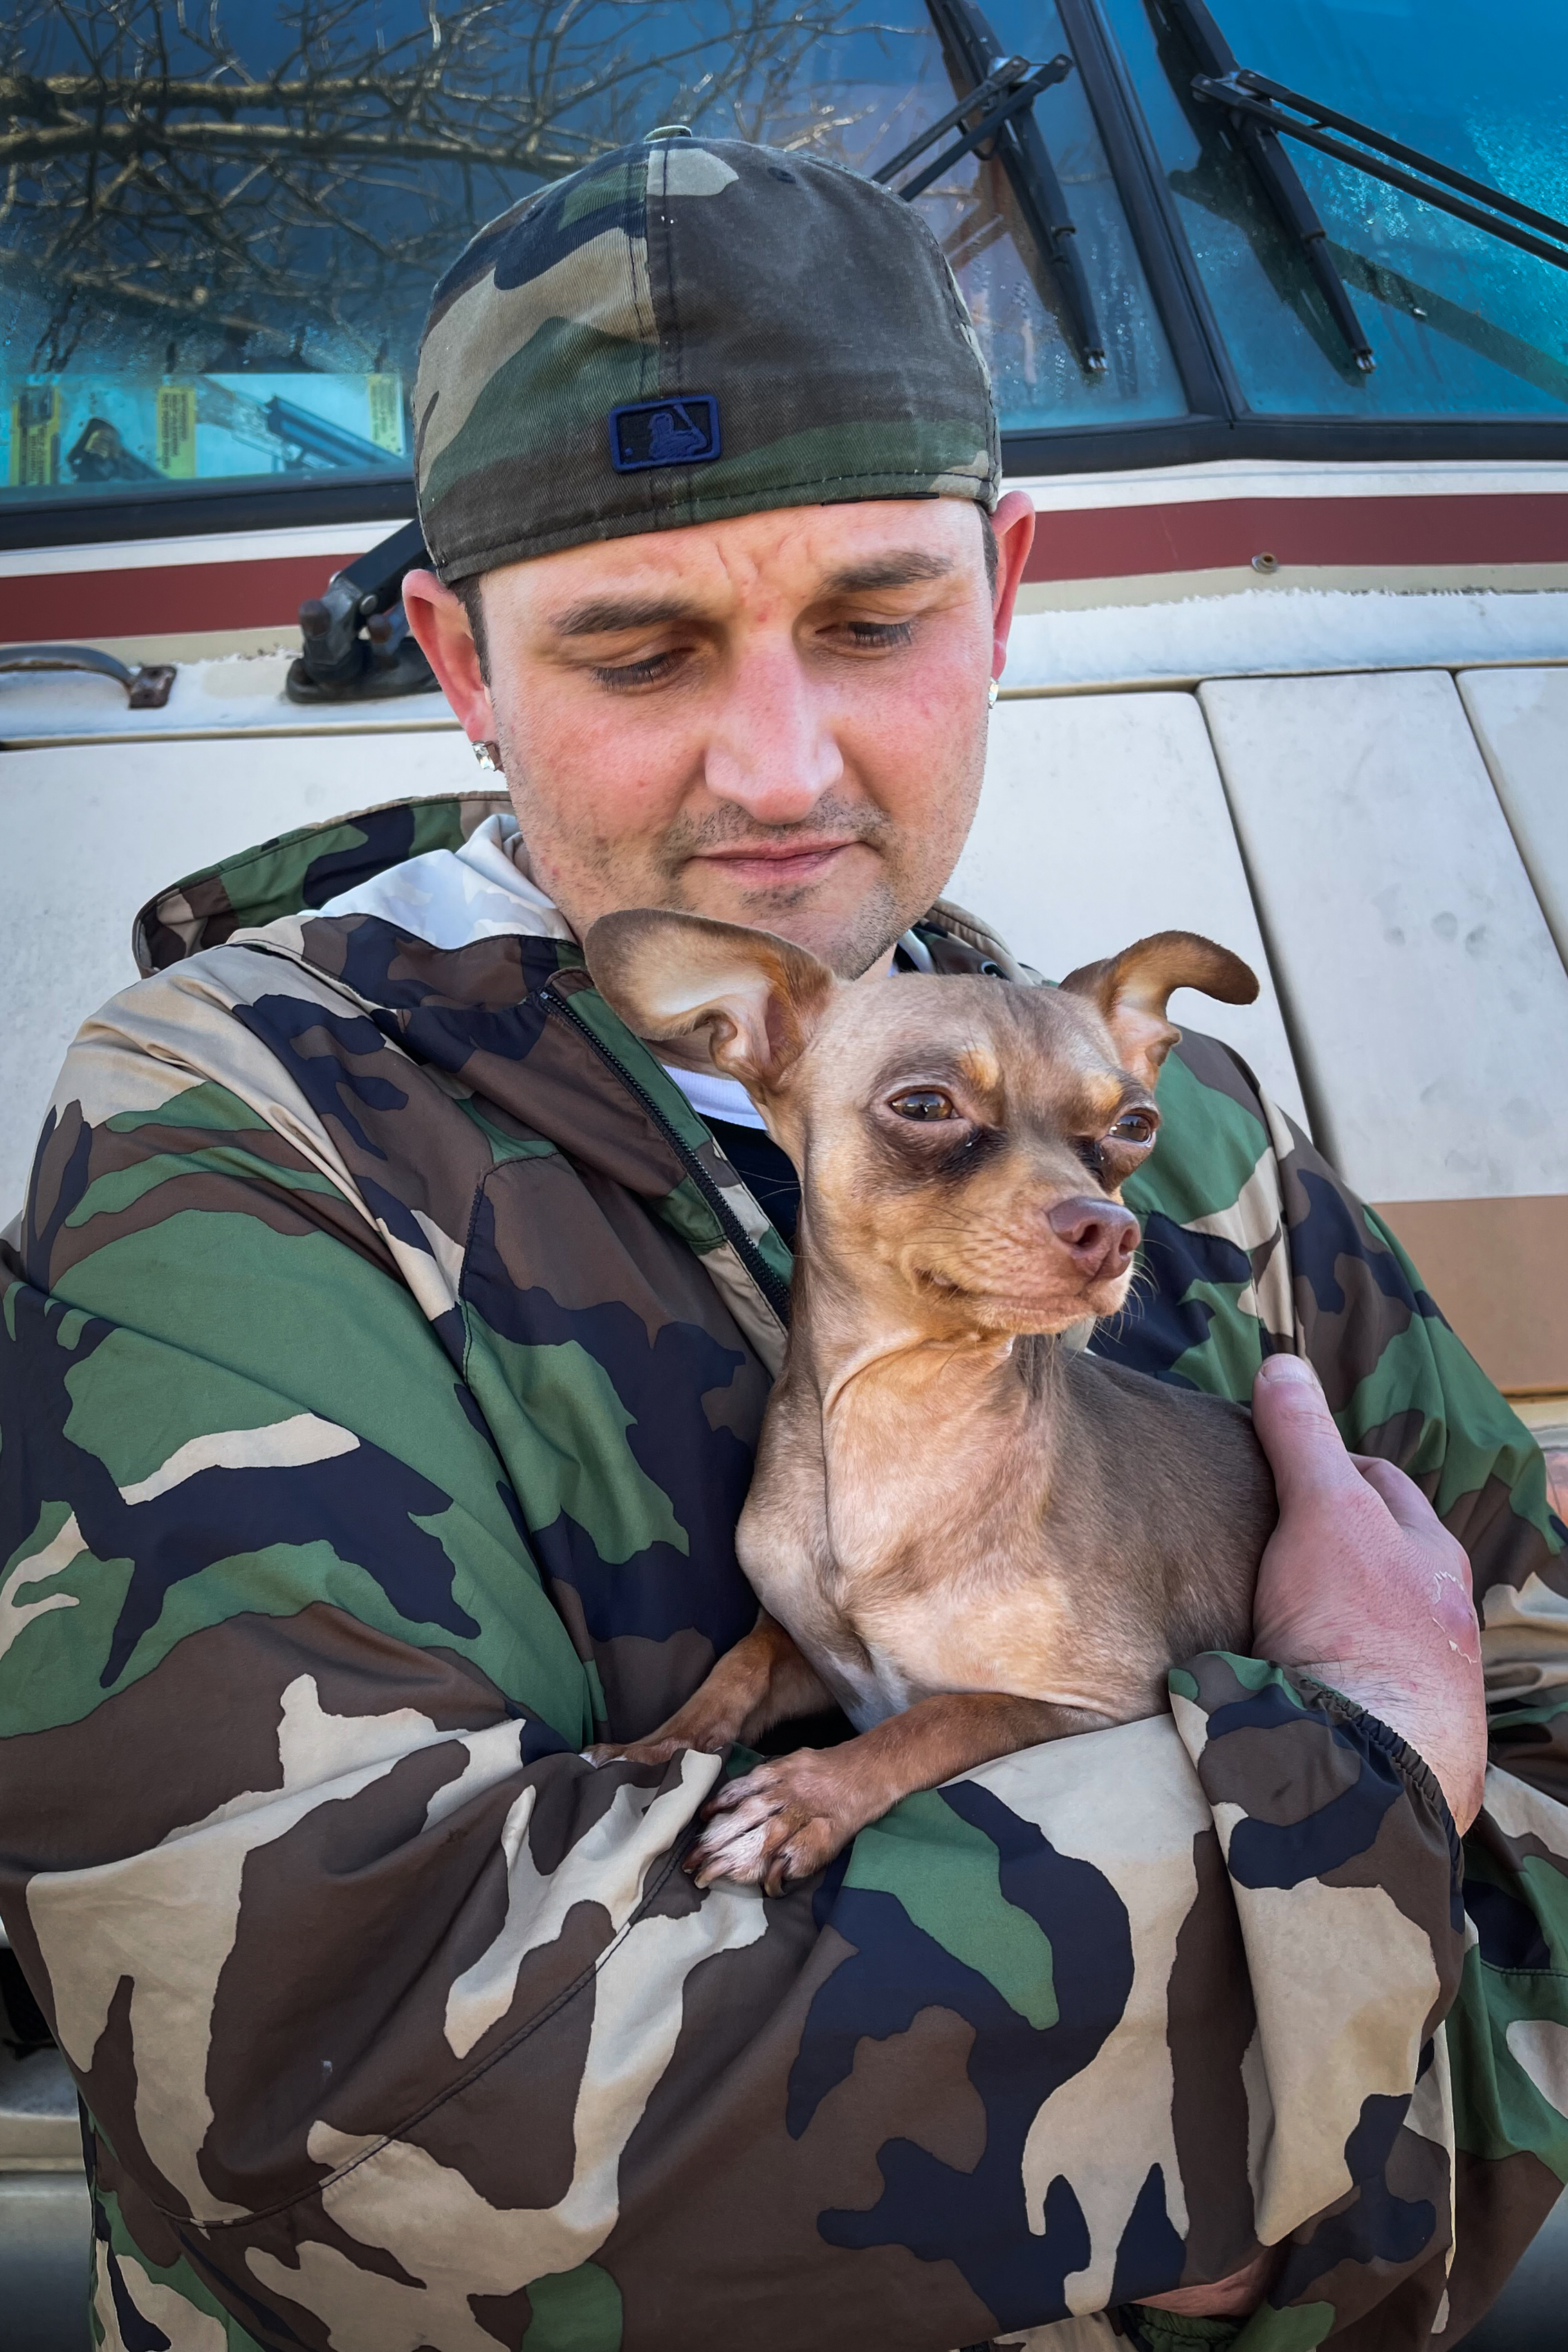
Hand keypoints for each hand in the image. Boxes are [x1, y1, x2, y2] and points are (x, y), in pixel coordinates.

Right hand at [1249, 1352, 1484, 1831]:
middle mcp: (1443, 1623)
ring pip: (1374, 1632)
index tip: (1278, 1467)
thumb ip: (1302, 1438)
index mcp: (1436, 1560)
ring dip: (1333, 1620)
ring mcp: (1425, 1689)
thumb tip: (1281, 1365)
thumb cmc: (1353, 1627)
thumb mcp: (1323, 1510)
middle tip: (1268, 1541)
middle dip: (1335, 1547)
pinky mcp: (1397, 1748)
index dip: (1328, 1464)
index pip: (1381, 1483)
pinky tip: (1289, 1688)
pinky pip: (1357, 1696)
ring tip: (1271, 1619)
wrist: (1363, 1767)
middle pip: (1381, 1562)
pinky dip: (1328, 1681)